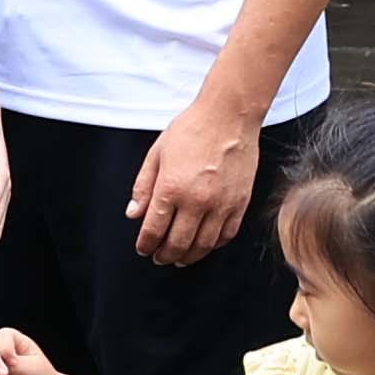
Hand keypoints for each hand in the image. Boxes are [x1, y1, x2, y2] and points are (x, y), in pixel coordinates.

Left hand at [124, 94, 261, 267]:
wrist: (229, 116)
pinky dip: (214, 245)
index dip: (145, 245)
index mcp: (171, 188)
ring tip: (180, 258)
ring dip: (189, 256)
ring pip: (203, 245)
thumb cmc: (192, 129)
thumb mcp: (157, 154)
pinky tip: (205, 244)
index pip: (153, 230)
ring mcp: (221, 204)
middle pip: (177, 243)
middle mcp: (197, 201)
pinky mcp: (240, 202)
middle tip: (159, 258)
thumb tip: (133, 214)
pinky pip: (226, 234)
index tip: (143, 249)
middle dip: (164, 256)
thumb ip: (143, 187)